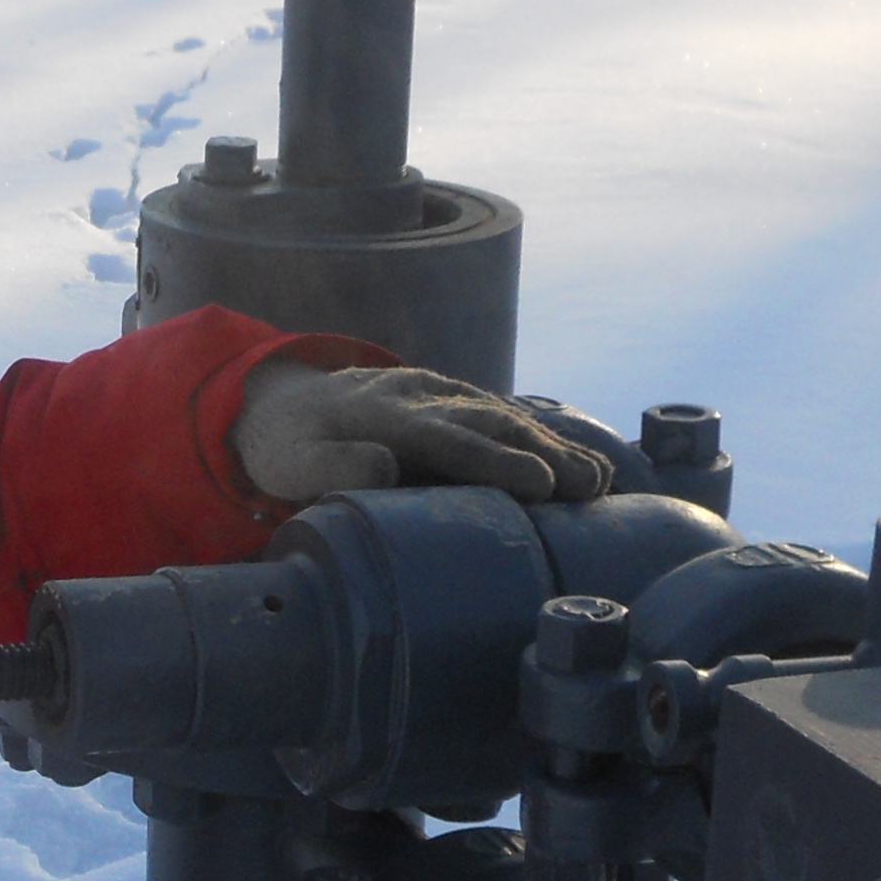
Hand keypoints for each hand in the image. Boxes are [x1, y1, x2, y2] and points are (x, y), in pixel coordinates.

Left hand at [233, 359, 614, 506]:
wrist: (280, 402)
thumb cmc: (288, 448)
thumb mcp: (289, 464)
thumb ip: (332, 466)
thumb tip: (387, 467)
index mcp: (383, 416)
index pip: (448, 439)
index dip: (495, 461)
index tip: (541, 482)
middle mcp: (419, 397)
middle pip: (490, 422)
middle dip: (546, 452)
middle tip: (592, 487)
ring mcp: (438, 394)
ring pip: (504, 416)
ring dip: (555, 445)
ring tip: (600, 480)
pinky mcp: (448, 400)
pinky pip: (499, 415)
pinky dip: (542, 438)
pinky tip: (578, 464)